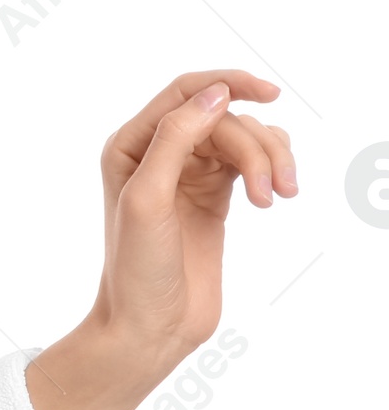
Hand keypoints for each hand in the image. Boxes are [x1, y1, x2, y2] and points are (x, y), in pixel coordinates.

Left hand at [91, 69, 296, 368]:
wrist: (150, 325)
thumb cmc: (137, 266)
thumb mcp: (148, 197)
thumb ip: (176, 139)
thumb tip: (215, 94)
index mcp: (130, 144)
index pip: (184, 93)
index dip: (227, 83)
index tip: (271, 93)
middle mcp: (157, 152)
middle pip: (221, 119)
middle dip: (254, 147)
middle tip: (272, 193)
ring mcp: (188, 173)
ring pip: (241, 138)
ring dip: (269, 160)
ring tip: (279, 199)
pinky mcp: (214, 195)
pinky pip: (250, 162)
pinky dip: (270, 169)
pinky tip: (275, 196)